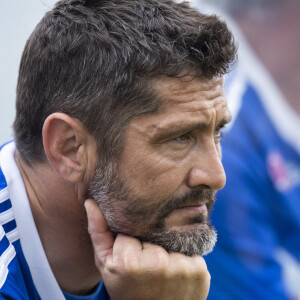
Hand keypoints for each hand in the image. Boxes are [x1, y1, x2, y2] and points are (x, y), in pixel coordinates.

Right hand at [85, 199, 209, 299]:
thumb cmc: (127, 289)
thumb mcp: (106, 265)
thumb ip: (98, 232)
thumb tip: (90, 202)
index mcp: (129, 262)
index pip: (130, 230)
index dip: (130, 243)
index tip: (131, 260)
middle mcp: (157, 263)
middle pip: (152, 233)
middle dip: (149, 245)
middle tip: (147, 267)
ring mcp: (181, 267)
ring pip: (170, 239)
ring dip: (167, 250)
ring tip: (161, 271)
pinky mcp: (199, 270)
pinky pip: (188, 249)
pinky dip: (183, 258)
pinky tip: (176, 274)